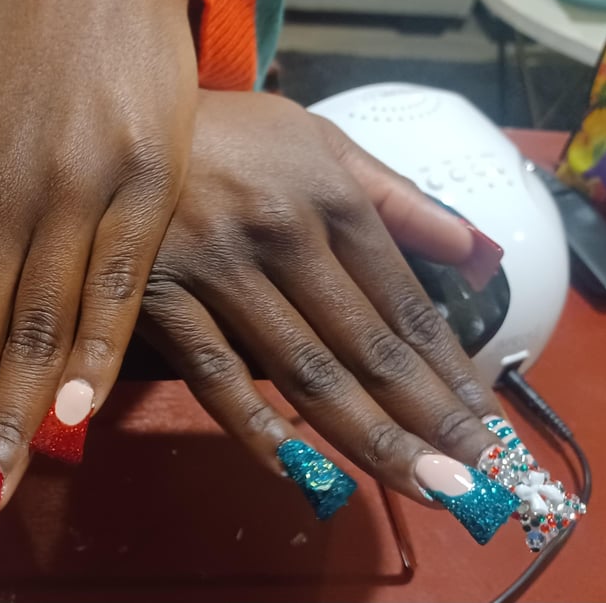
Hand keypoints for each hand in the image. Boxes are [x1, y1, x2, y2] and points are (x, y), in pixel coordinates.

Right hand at [140, 91, 512, 534]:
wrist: (121, 118)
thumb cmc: (231, 135)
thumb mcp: (321, 142)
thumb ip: (399, 197)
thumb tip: (475, 252)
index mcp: (331, 196)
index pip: (404, 302)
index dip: (448, 370)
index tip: (485, 423)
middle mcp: (283, 234)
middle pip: (365, 346)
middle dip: (427, 421)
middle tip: (478, 485)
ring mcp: (217, 269)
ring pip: (302, 370)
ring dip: (367, 438)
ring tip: (422, 487)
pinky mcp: (157, 296)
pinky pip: (213, 374)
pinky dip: (257, 428)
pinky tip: (303, 472)